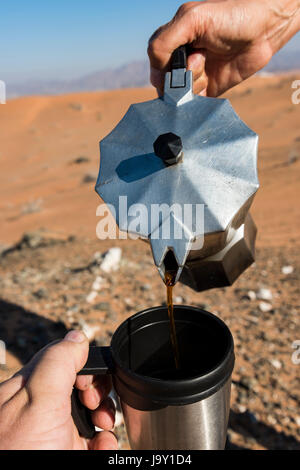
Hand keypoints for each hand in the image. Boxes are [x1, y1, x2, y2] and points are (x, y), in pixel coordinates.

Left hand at [0, 330, 117, 449]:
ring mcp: (53, 434)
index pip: (62, 361)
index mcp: (27, 389)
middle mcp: (40, 410)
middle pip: (81, 386)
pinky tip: (102, 446)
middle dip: (99, 393)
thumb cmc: (21, 453)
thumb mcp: (39, 400)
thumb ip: (58, 362)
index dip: (84, 368)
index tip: (88, 385)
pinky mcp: (67, 452)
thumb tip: (77, 337)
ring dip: (107, 417)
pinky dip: (105, 442)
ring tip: (106, 427)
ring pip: (91, 413)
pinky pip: (94, 441)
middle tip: (95, 407)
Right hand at [148, 0, 299, 96]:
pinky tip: (211, 83)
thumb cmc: (232, 15)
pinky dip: (199, 101)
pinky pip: (197, 104)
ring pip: (182, 96)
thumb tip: (156, 77)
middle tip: (200, 59)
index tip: (181, 60)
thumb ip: (164, 42)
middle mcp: (183, 59)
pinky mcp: (211, 89)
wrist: (265, 28)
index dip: (164, 70)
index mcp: (174, 40)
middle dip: (181, 77)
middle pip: (168, 84)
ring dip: (195, 85)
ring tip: (209, 66)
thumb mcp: (191, 20)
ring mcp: (197, 75)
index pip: (156, 65)